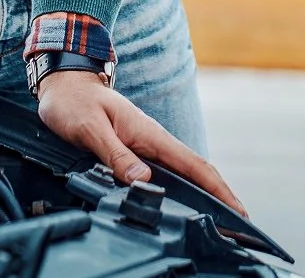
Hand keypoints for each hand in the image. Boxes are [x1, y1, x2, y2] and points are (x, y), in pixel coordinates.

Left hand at [35, 69, 245, 214]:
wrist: (66, 83)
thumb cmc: (75, 103)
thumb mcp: (90, 129)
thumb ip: (115, 154)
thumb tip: (142, 179)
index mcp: (149, 133)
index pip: (192, 163)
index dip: (216, 187)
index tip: (236, 207)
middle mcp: (153, 139)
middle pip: (194, 170)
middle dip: (218, 194)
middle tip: (238, 221)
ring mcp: (147, 144)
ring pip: (182, 171)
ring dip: (202, 192)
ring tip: (219, 216)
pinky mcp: (136, 148)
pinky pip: (165, 170)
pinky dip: (181, 186)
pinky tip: (184, 200)